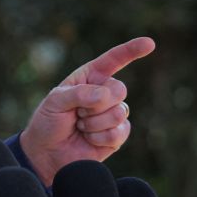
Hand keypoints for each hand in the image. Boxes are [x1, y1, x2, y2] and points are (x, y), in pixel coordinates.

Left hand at [19, 37, 155, 184]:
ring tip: (80, 125)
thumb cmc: (48, 122)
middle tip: (76, 112)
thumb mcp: (54, 102)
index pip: (113, 60)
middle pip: (119, 89)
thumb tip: (105, 96)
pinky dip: (99, 137)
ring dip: (94, 123)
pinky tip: (88, 139)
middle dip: (95, 104)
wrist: (46, 152)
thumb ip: (78, 94)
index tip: (149, 43)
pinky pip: (119, 132)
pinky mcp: (117, 135)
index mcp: (89, 77)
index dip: (131, 51)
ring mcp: (112, 114)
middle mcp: (104, 93)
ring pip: (119, 112)